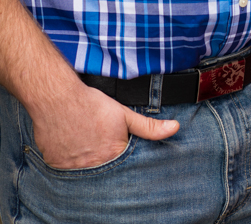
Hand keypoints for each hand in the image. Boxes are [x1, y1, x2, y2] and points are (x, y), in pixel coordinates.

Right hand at [29, 80, 179, 168]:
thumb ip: (149, 126)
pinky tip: (72, 145)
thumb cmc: (91, 105)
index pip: (123, 167)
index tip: (116, 147)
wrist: (57, 99)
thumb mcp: (124, 114)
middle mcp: (94, 168)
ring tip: (86, 143)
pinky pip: (67, 169)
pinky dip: (70, 161)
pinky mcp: (56, 165)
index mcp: (113, 156)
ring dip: (87, 161)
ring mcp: (74, 169)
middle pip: (104, 170)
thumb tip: (174, 128)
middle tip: (99, 143)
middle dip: (105, 161)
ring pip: (85, 172)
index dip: (121, 157)